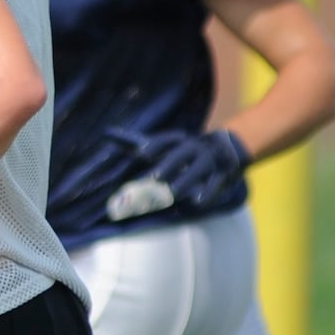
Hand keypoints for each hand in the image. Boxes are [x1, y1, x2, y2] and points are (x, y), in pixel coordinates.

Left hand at [106, 128, 250, 218]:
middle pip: (181, 155)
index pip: (166, 139)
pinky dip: (208, 193)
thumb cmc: (184, 149)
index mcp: (179, 140)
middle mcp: (195, 147)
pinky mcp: (223, 175)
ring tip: (172, 193)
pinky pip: (216, 184)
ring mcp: (210, 161)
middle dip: (168, 165)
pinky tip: (198, 202)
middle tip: (153, 178)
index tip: (141, 151)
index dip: (155, 144)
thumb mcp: (165, 144)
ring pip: (198, 170)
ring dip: (185, 181)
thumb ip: (137, 142)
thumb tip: (106, 132)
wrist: (228, 148)